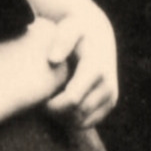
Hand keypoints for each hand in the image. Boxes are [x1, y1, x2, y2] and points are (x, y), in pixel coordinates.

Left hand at [43, 0, 118, 128]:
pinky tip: (62, 106)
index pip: (72, 99)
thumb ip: (62, 40)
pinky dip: (73, 120)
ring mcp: (111, 95)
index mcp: (96, 68)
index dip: (52, 105)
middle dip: (56, 113)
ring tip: (51, 103)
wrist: (99, 33)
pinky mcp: (110, 103)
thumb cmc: (77, 29)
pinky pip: (89, 123)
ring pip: (82, 121)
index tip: (39, 99)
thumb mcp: (70, 27)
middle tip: (41, 103)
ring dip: (64, 118)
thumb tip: (53, 60)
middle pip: (76, 114)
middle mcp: (107, 84)